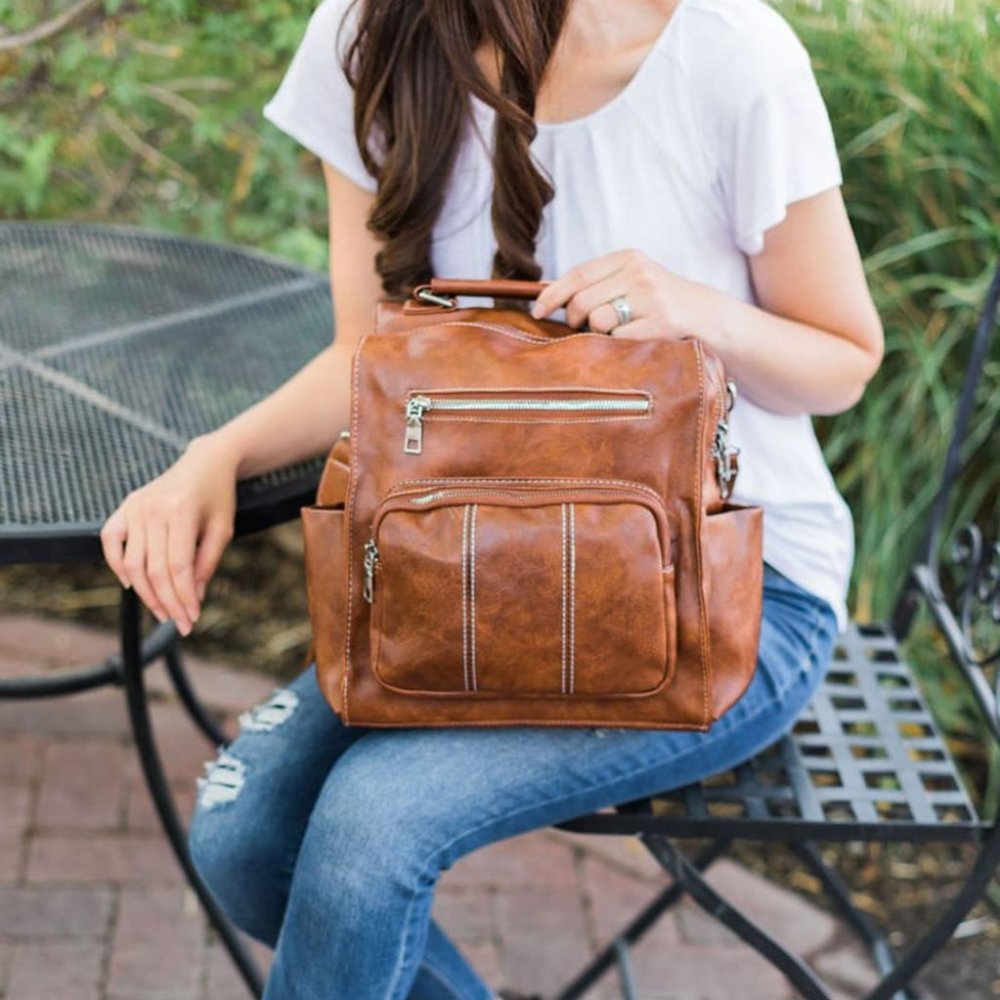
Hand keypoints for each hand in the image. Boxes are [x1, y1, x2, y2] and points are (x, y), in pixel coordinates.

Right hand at [100, 437, 238, 635]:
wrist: (205, 462)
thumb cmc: (218, 497)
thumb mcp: (223, 529)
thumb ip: (207, 563)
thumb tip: (193, 597)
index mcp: (181, 512)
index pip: (178, 567)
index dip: (184, 597)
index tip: (193, 618)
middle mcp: (152, 509)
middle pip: (154, 570)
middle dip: (168, 602)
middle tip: (181, 623)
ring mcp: (134, 507)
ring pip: (132, 563)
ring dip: (146, 593)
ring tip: (163, 612)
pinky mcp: (125, 506)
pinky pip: (110, 541)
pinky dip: (116, 565)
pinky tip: (132, 584)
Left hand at [530, 249, 724, 341]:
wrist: (706, 315)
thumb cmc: (659, 301)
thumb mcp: (631, 280)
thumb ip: (595, 283)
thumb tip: (547, 292)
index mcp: (628, 259)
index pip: (577, 275)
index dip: (552, 295)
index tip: (537, 310)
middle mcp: (638, 274)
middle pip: (581, 301)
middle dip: (574, 320)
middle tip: (582, 327)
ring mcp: (650, 299)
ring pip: (598, 321)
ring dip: (599, 333)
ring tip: (617, 331)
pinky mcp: (658, 324)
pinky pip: (617, 340)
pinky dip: (617, 345)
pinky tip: (632, 340)